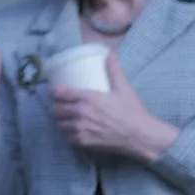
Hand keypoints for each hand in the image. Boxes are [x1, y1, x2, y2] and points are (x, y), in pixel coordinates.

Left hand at [49, 49, 176, 163]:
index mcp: (88, 98)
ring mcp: (80, 129)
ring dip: (60, 120)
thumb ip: (114, 70)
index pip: (60, 93)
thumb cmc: (132, 111)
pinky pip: (67, 136)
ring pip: (59, 124)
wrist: (140, 136)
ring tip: (65, 117)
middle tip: (61, 105)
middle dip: (56, 106)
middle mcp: (81, 113)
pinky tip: (72, 129)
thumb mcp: (124, 87)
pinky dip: (67, 133)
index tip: (55, 91)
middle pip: (56, 109)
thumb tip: (110, 53)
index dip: (54, 92)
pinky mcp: (82, 142)